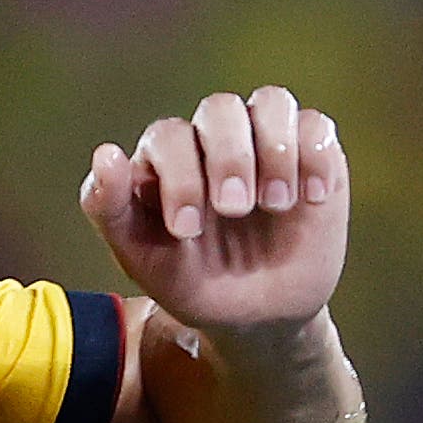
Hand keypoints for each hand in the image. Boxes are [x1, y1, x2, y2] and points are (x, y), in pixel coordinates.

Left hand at [83, 87, 349, 337]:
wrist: (257, 320)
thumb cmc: (194, 285)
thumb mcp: (145, 262)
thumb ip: (111, 210)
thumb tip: (106, 154)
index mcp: (167, 159)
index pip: (169, 137)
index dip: (178, 175)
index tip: (186, 231)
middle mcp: (214, 140)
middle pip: (221, 109)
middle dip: (229, 157)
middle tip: (235, 208)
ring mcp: (264, 143)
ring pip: (272, 102)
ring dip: (275, 147)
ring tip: (277, 203)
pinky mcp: (311, 156)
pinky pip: (316, 127)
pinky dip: (314, 154)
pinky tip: (313, 197)